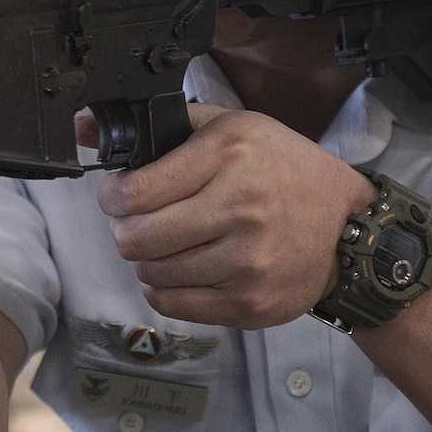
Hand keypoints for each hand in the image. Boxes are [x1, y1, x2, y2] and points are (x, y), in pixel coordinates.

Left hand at [94, 103, 376, 328]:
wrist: (347, 227)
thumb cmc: (281, 169)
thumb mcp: (230, 127)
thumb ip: (161, 126)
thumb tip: (85, 130)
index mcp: (228, 156)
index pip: (133, 193)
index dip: (112, 195)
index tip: (119, 194)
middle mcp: (239, 209)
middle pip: (135, 239)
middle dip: (126, 230)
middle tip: (141, 221)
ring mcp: (246, 262)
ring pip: (150, 274)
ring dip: (148, 259)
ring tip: (170, 242)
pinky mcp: (249, 304)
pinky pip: (172, 304)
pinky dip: (165, 287)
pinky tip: (184, 267)